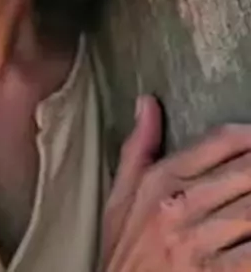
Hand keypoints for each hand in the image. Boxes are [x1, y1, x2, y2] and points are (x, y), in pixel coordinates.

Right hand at [101, 96, 250, 270]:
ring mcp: (197, 243)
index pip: (219, 142)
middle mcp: (179, 205)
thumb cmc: (124, 254)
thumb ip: (137, 148)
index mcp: (160, 180)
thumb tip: (147, 103)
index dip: (250, 134)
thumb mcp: (119, 199)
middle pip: (245, 171)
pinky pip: (250, 254)